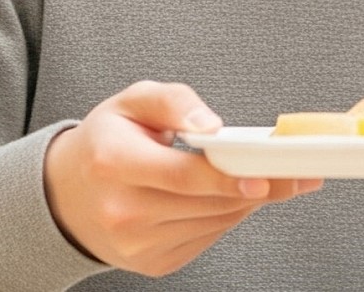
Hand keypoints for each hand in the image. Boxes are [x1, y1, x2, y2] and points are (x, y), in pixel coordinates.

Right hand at [43, 80, 322, 275]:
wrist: (67, 194)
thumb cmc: (107, 141)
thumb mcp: (134, 102)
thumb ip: (175, 100)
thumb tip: (212, 125)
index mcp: (112, 163)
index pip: (183, 176)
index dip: (229, 177)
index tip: (268, 174)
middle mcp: (121, 210)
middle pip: (208, 202)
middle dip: (259, 184)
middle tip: (296, 168)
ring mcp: (135, 244)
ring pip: (216, 221)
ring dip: (245, 198)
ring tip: (259, 174)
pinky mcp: (152, 263)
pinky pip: (209, 237)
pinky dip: (226, 214)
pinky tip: (224, 194)